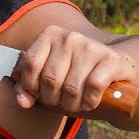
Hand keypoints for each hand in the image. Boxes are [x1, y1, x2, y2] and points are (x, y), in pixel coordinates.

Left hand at [11, 25, 135, 113]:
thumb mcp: (46, 78)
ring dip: (72, 104)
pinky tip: (90, 101)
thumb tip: (23, 102)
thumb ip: (27, 88)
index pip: (30, 63)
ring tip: (75, 103)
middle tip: (60, 101)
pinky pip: (93, 87)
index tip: (39, 92)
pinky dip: (89, 101)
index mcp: (50, 35)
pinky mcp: (111, 59)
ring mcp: (92, 46)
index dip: (31, 85)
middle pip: (50, 79)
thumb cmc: (73, 74)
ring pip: (71, 87)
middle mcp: (70, 37)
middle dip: (52, 99)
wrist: (115, 66)